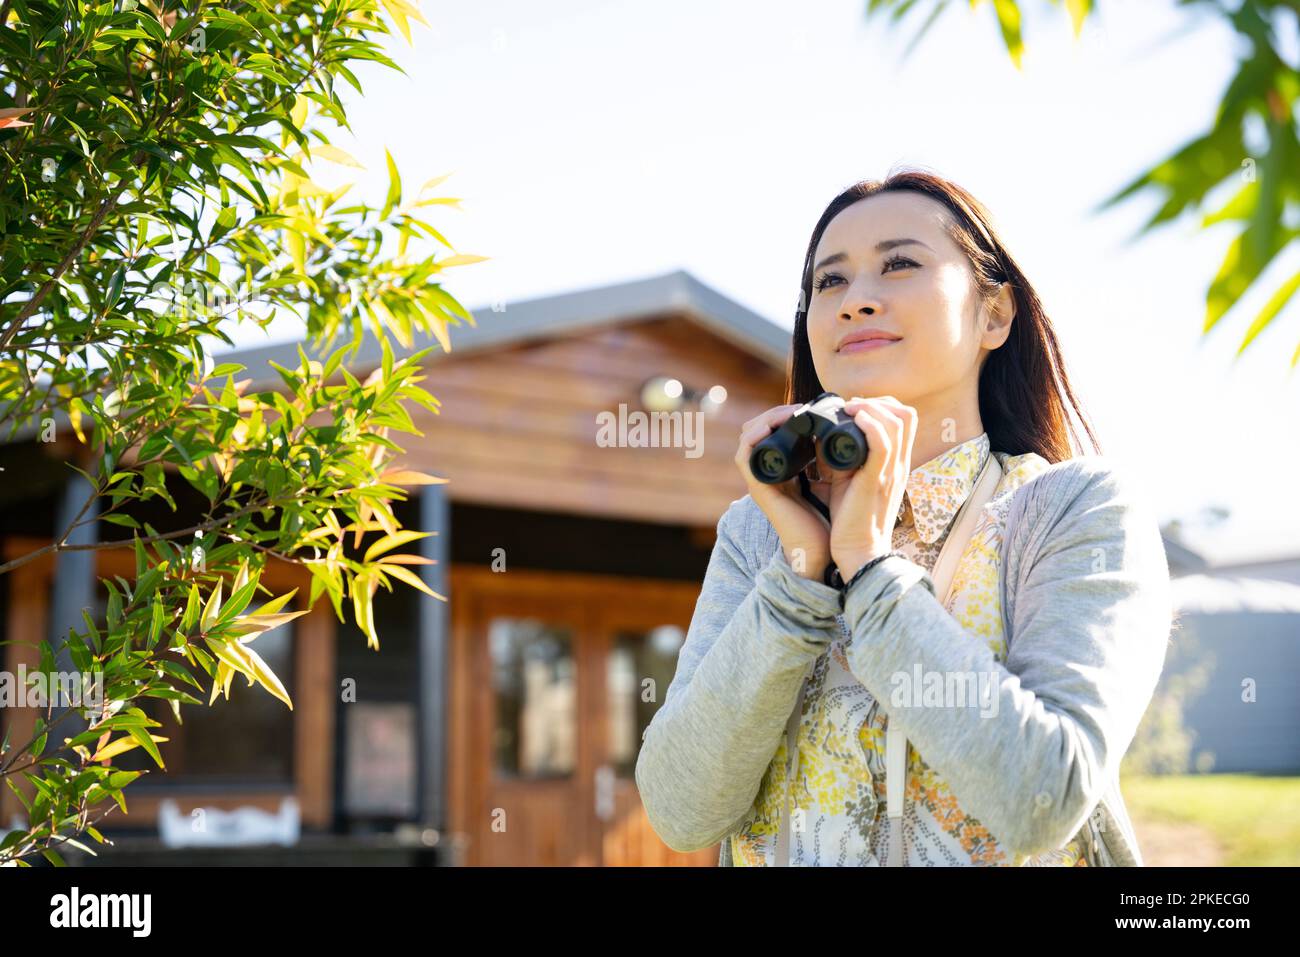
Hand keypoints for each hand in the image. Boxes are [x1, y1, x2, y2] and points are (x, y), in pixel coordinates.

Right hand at [734, 404, 833, 580]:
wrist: (822, 549)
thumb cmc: (828, 518)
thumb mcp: (829, 479)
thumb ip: (826, 460)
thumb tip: (838, 431)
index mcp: (783, 468)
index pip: (772, 431)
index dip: (784, 414)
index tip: (807, 408)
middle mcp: (768, 471)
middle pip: (758, 430)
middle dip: (776, 413)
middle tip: (800, 408)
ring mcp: (760, 479)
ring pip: (749, 436)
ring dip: (767, 419)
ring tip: (791, 413)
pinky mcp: (758, 488)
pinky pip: (745, 455)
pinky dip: (755, 437)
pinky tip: (772, 427)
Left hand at [824, 395, 917, 579]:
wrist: (858, 552)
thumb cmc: (851, 521)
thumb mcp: (850, 482)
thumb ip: (844, 460)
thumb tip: (821, 437)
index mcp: (895, 464)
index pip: (905, 420)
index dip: (881, 406)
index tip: (853, 410)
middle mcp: (898, 465)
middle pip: (906, 414)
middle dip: (877, 402)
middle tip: (850, 408)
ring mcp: (890, 472)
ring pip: (897, 422)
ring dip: (870, 408)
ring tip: (848, 410)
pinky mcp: (876, 481)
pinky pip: (883, 443)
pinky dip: (869, 424)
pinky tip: (853, 419)